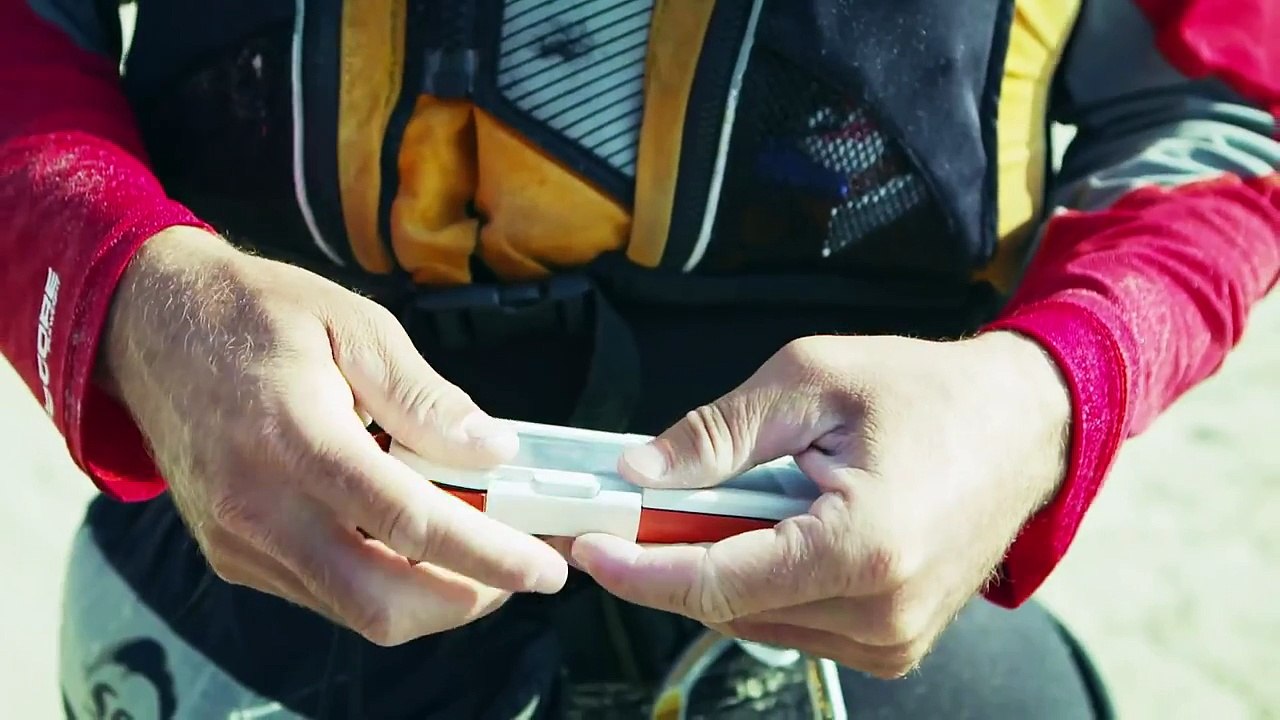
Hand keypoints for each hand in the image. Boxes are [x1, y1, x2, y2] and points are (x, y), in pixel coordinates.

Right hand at [101, 227, 567, 645]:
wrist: (149, 326)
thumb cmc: (256, 313)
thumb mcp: (355, 324)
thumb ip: (425, 397)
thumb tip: (495, 451)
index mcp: (296, 440)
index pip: (410, 523)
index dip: (487, 555)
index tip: (543, 568)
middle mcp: (259, 508)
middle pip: (382, 601)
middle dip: (467, 599)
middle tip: (518, 569)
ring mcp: (239, 541)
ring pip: (354, 611)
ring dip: (429, 598)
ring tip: (477, 552)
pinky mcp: (231, 555)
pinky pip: (321, 595)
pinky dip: (381, 584)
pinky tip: (412, 543)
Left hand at [569, 333, 1070, 677]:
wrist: (1026, 428)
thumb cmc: (931, 394)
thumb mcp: (814, 379)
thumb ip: (720, 432)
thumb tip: (641, 473)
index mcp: (864, 550)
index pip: (717, 582)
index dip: (640, 570)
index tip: (589, 550)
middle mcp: (881, 615)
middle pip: (729, 605)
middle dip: (671, 558)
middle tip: (635, 509)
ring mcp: (891, 641)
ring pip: (757, 619)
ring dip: (721, 567)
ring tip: (731, 500)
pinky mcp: (894, 645)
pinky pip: (794, 623)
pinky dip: (764, 580)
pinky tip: (774, 528)